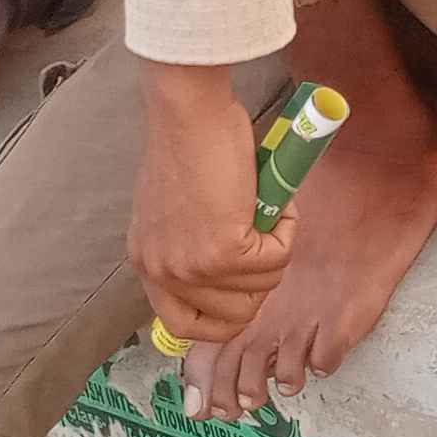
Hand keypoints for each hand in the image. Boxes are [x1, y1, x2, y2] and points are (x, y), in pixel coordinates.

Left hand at [130, 65, 286, 367]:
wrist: (189, 112)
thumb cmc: (190, 141)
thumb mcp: (180, 210)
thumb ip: (194, 243)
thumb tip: (237, 265)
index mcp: (148, 262)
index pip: (182, 324)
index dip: (222, 316)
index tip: (244, 292)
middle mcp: (163, 272)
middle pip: (229, 319)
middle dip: (259, 287)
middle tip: (268, 245)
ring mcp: (192, 267)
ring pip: (260, 289)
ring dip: (278, 251)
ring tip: (273, 208)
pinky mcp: (223, 252)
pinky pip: (276, 260)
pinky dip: (287, 231)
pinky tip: (279, 200)